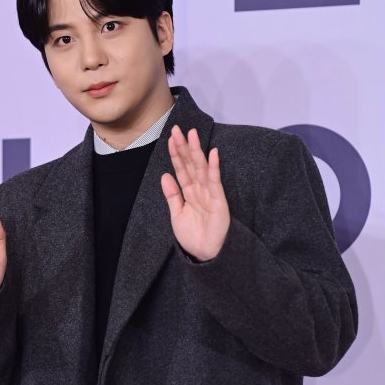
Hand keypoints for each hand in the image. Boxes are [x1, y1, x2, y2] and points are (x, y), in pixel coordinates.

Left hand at [161, 125, 229, 260]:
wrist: (206, 255)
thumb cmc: (193, 238)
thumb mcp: (177, 215)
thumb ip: (172, 196)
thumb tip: (165, 176)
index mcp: (189, 193)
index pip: (181, 169)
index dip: (176, 154)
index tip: (170, 139)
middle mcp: (199, 190)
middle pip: (190, 164)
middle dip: (184, 147)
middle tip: (178, 129)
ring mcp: (210, 193)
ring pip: (201, 168)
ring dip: (197, 151)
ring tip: (192, 134)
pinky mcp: (219, 200)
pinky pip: (215, 181)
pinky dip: (213, 167)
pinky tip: (212, 153)